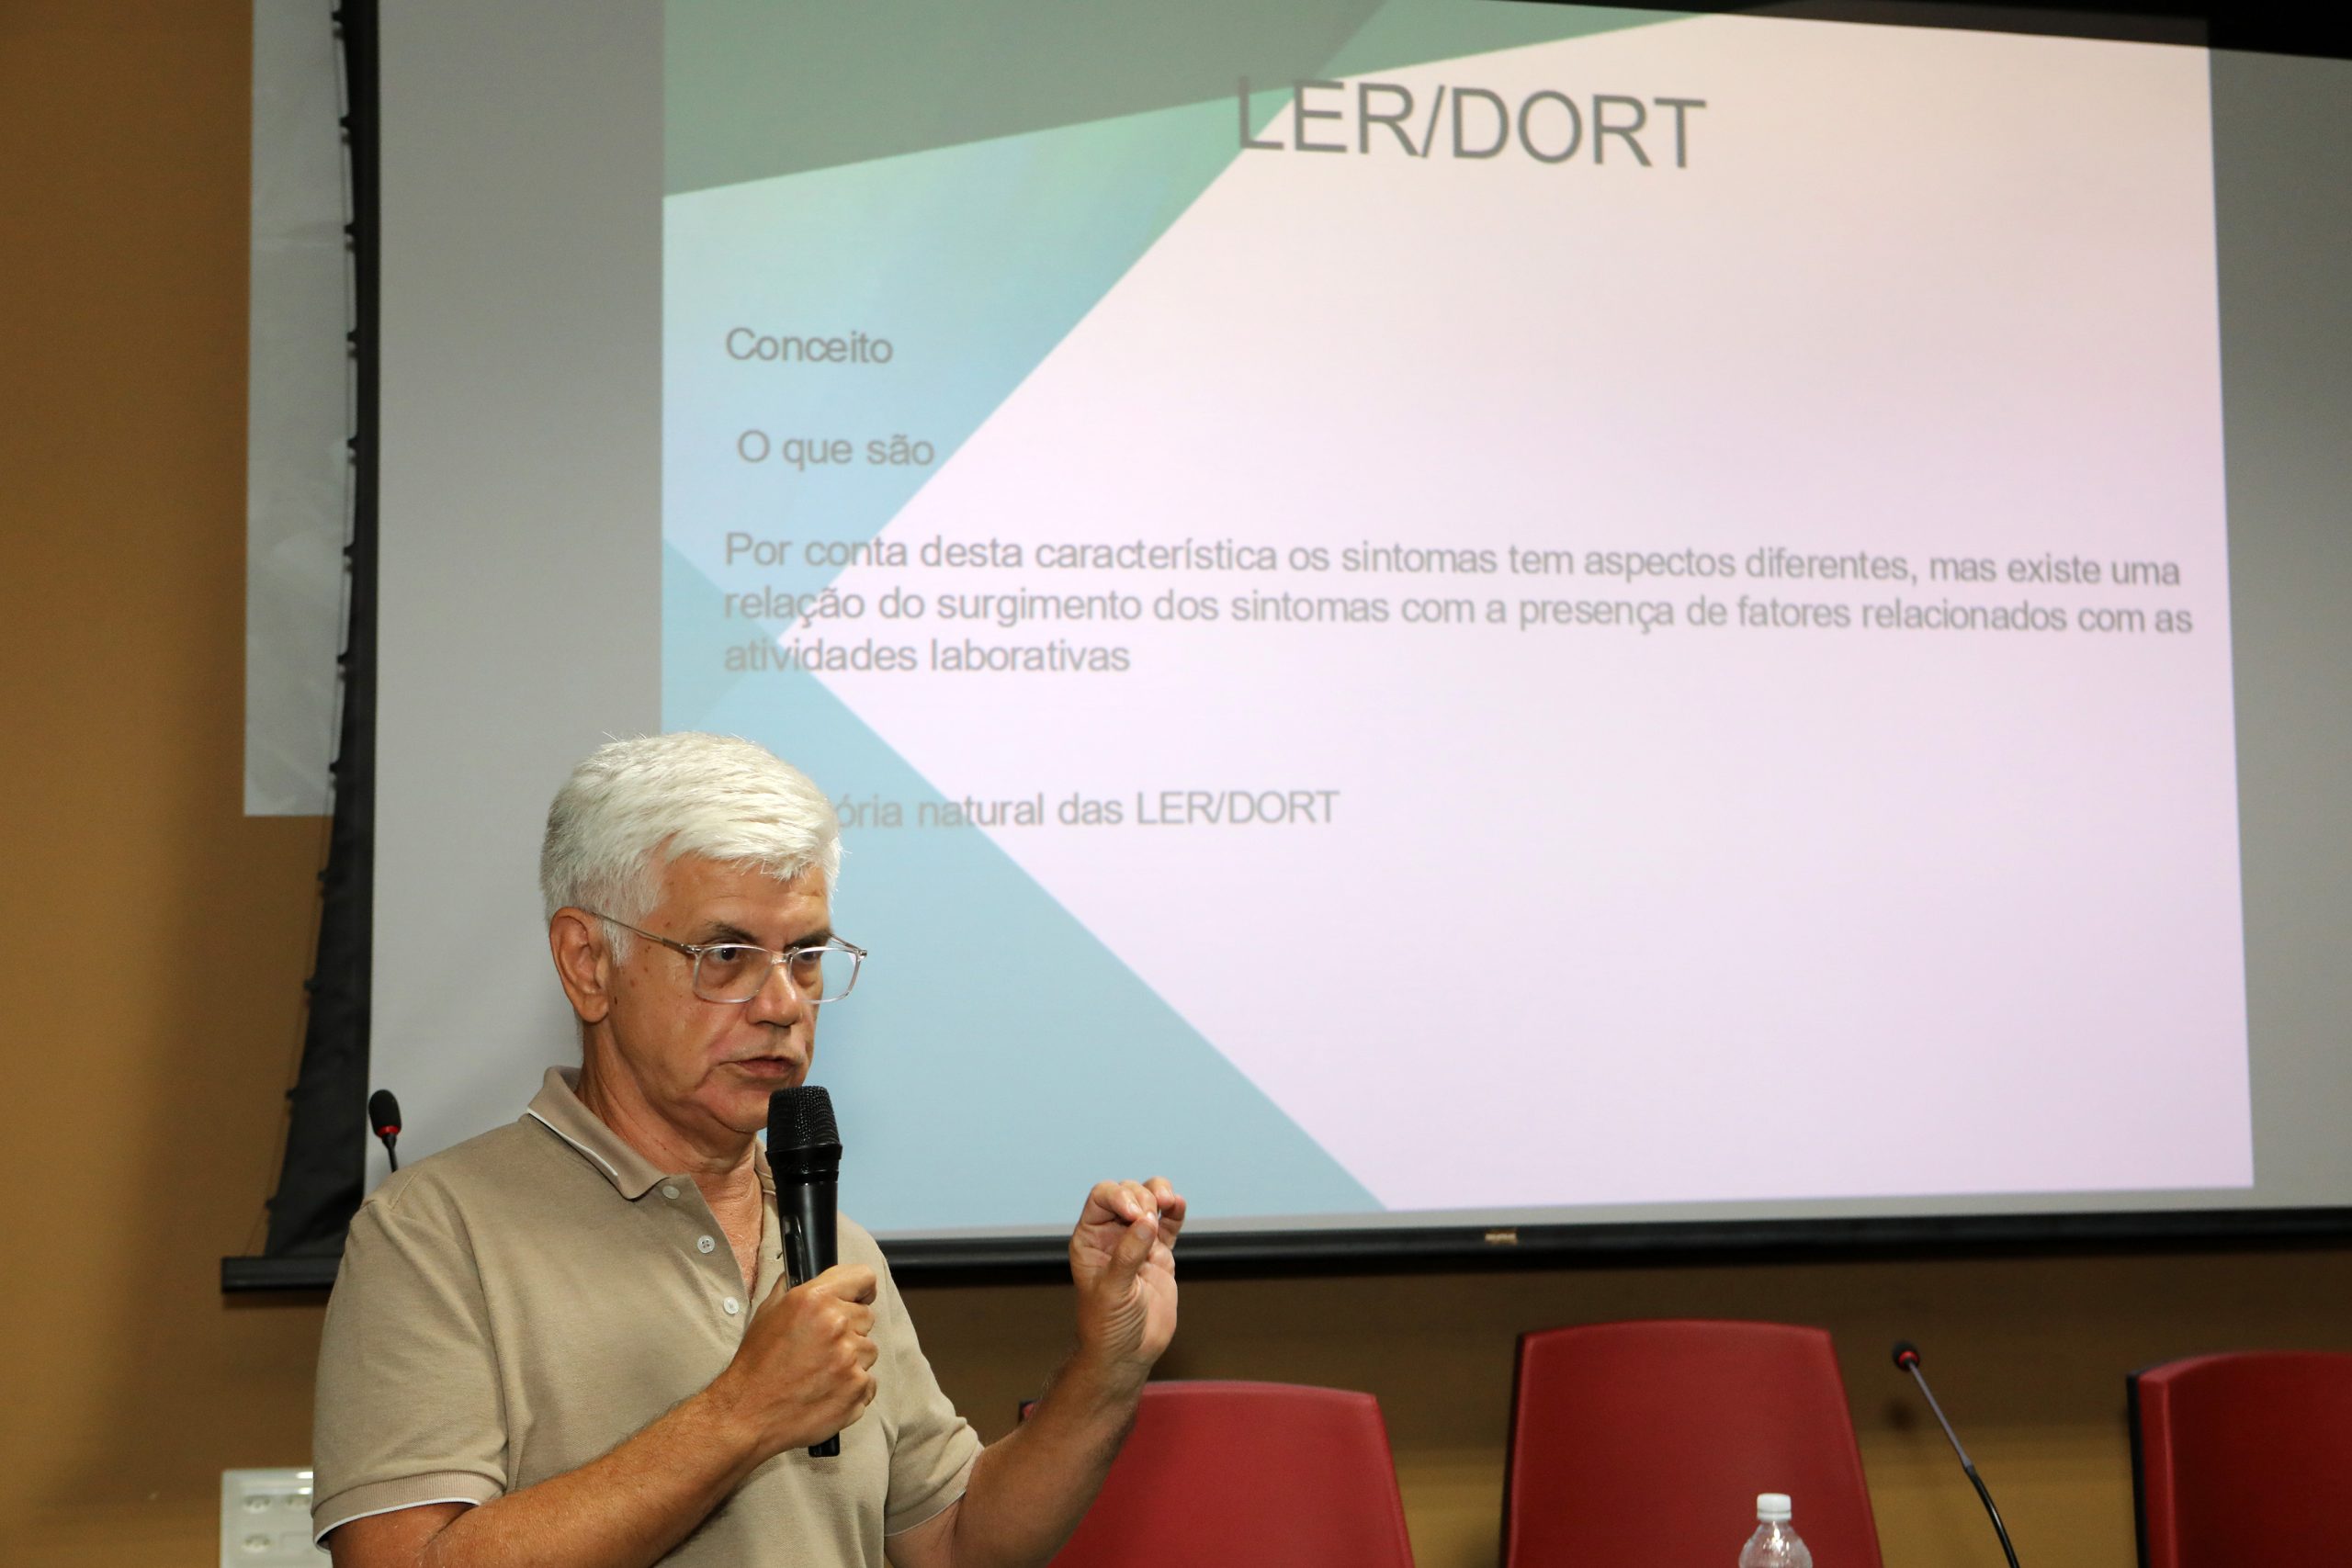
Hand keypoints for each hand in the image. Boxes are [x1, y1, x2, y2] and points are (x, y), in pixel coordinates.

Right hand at [707, 1263, 878, 1458]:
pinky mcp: (856, 1390)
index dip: (861, 1289)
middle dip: (849, 1329)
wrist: (747, 1412)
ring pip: (869, 1350)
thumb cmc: (756, 1363)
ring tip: (820, 1372)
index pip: (864, 1278)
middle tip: (821, 1347)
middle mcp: (836, 1325)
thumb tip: (806, 1270)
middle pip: (866, 1317)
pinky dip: (853, 1388)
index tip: (858, 1298)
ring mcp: (849, 1359)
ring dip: (852, 1360)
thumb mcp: (768, 1312)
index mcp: (815, 1299)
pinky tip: (827, 1391)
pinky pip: (869, 1382)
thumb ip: (793, 1287)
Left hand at [1068, 1178, 1184, 1380]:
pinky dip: (1176, 1211)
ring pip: (1149, 1201)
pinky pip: (1169, 1223)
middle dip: (1142, 1197)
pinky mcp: (1160, 1253)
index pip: (1101, 1198)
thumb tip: (1145, 1221)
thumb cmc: (1107, 1326)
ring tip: (1170, 1202)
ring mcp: (1138, 1242)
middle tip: (1151, 1218)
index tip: (1136, 1212)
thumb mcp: (1112, 1291)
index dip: (1119, 1196)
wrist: (1128, 1353)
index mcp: (1090, 1238)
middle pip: (1128, 1194)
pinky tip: (1178, 1206)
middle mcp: (1113, 1234)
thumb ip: (1128, 1255)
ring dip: (1160, 1194)